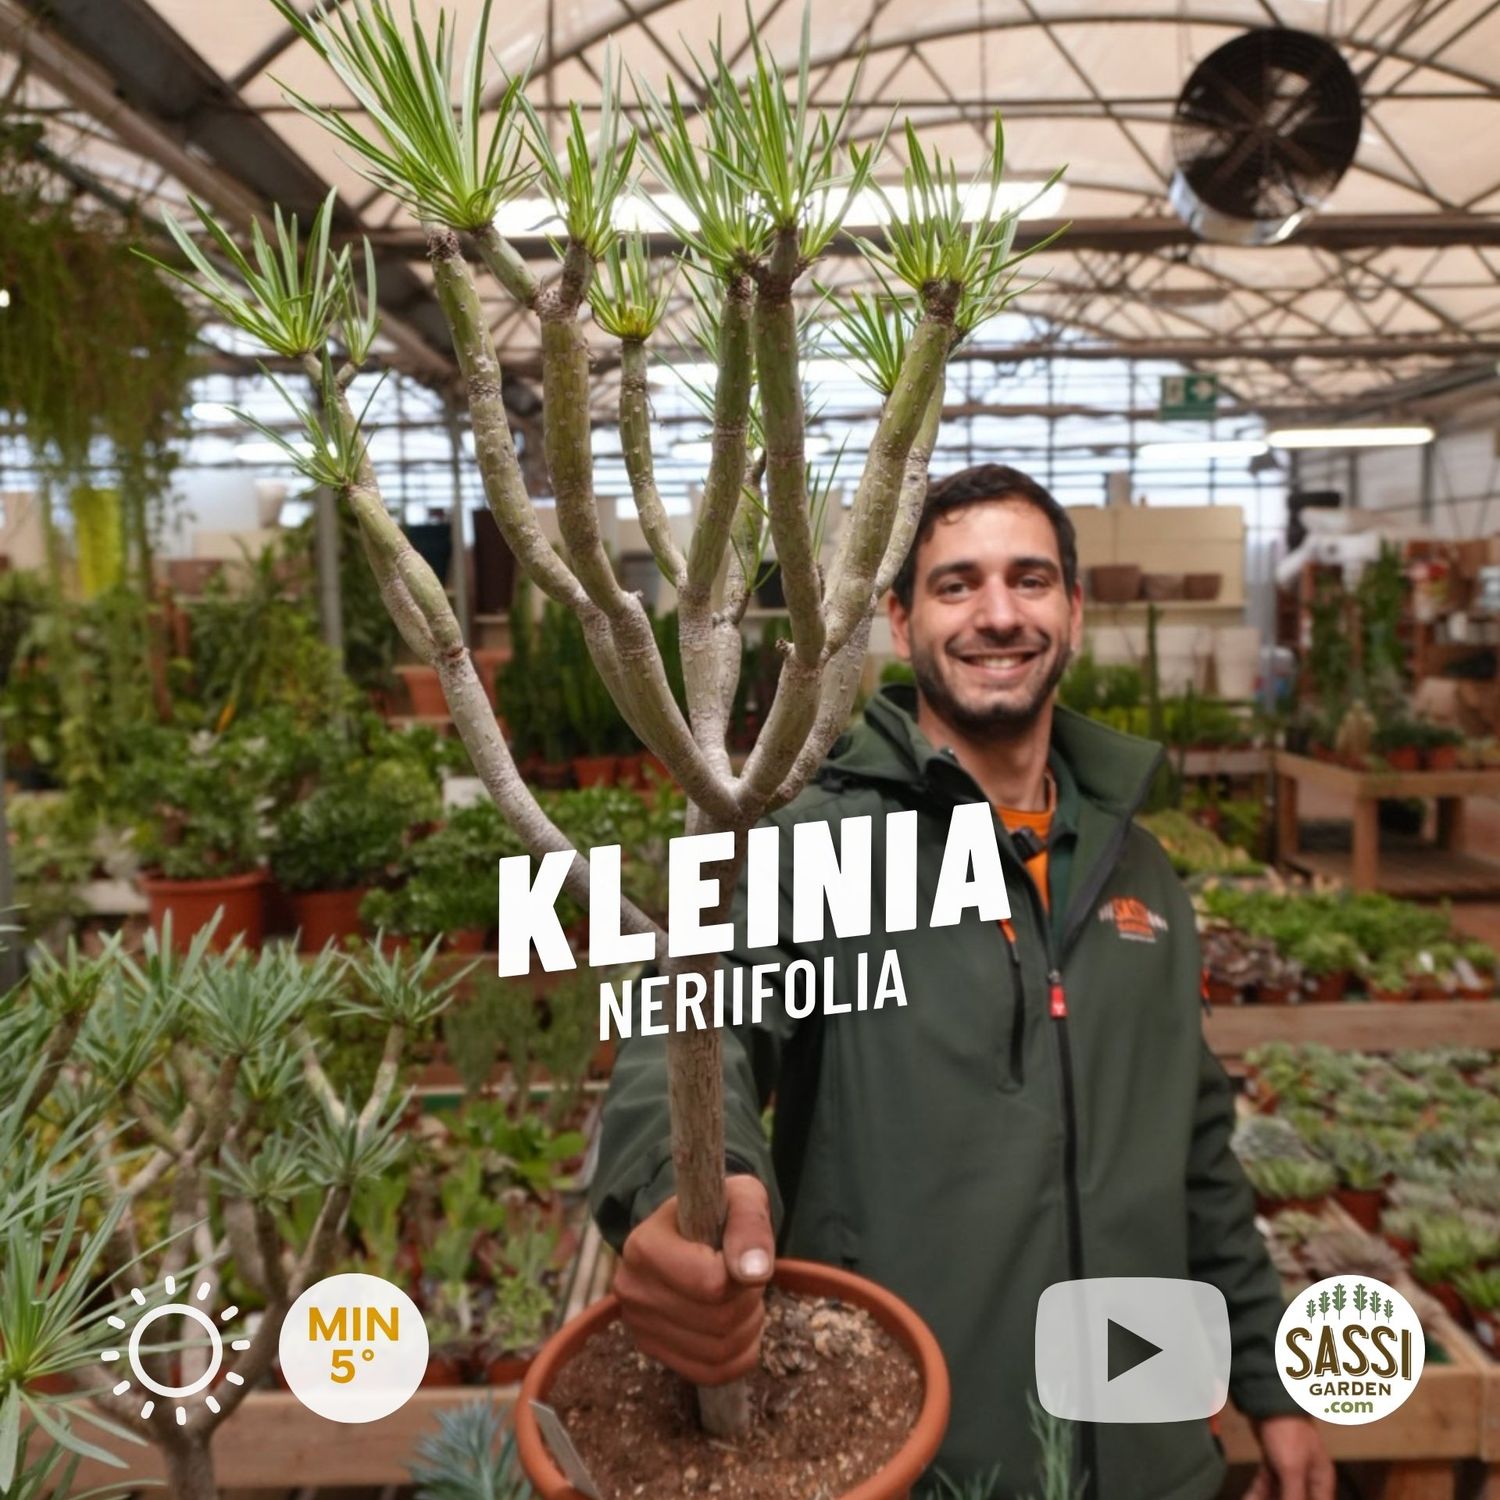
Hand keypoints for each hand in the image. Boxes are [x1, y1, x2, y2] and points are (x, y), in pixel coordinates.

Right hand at [614, 1175, 774, 1386]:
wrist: (687, 1230)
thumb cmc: (716, 1211)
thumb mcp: (741, 1197)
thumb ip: (750, 1224)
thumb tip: (754, 1272)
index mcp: (644, 1245)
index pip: (711, 1283)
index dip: (742, 1273)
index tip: (740, 1253)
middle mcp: (631, 1288)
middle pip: (718, 1320)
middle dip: (748, 1299)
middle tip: (745, 1276)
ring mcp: (638, 1323)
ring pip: (718, 1351)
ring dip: (747, 1326)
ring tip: (740, 1296)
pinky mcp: (651, 1349)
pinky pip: (711, 1374)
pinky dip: (739, 1355)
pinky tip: (737, 1325)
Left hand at [1245, 1415, 1334, 1499]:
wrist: (1268, 1397)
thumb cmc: (1288, 1432)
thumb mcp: (1292, 1469)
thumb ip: (1294, 1497)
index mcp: (1321, 1481)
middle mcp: (1308, 1477)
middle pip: (1296, 1499)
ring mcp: (1290, 1468)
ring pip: (1279, 1494)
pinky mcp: (1274, 1460)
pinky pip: (1268, 1484)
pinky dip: (1258, 1492)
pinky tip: (1248, 1498)